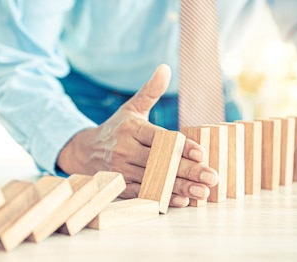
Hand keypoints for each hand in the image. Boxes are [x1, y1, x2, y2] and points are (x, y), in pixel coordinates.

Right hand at [56, 64, 218, 206]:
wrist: (84, 151)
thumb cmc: (116, 128)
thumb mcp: (132, 108)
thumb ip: (150, 91)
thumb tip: (165, 68)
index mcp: (130, 129)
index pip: (159, 138)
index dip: (180, 146)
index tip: (201, 153)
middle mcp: (124, 149)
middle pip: (160, 162)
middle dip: (188, 170)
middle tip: (211, 177)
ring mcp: (120, 169)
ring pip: (154, 180)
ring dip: (179, 188)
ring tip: (202, 192)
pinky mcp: (119, 185)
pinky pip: (143, 193)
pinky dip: (162, 198)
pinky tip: (181, 200)